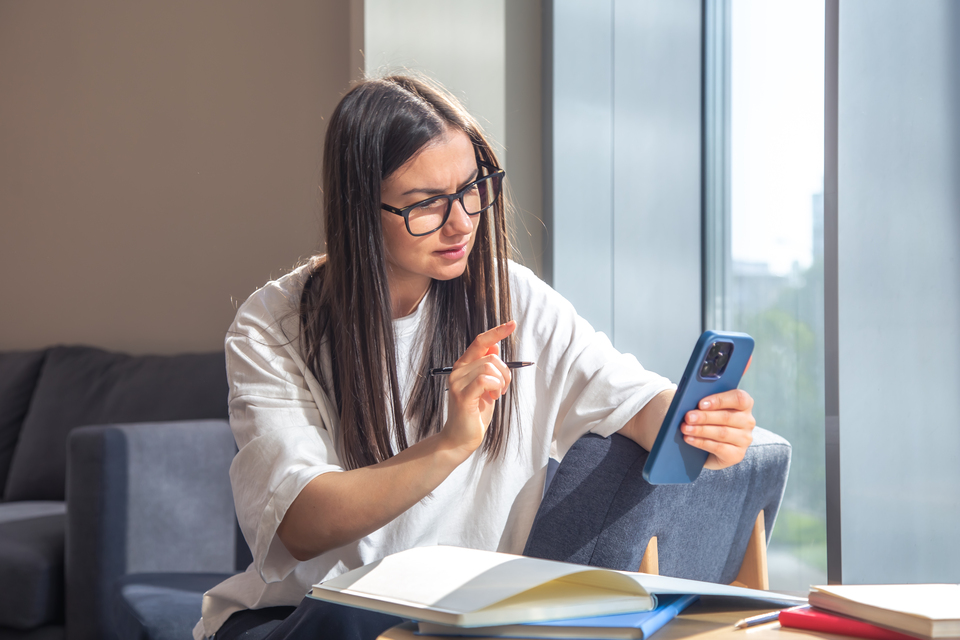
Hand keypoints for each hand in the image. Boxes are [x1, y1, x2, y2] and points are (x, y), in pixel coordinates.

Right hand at [441, 321, 515, 453]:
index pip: (481, 341)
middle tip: (503, 390)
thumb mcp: (486, 386)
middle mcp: (458, 371)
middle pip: (492, 357)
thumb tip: (494, 346)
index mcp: (464, 366)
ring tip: (496, 395)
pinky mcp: (462, 395)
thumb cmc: (474, 413)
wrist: (461, 438)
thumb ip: (488, 366)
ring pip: (490, 367)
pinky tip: (492, 398)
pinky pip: (485, 380)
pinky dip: (495, 387)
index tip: (513, 324)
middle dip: (506, 373)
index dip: (497, 331)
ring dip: (501, 382)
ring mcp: (458, 382)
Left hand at [681, 388, 755, 469]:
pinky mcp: (737, 454)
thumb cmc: (706, 421)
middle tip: (688, 417)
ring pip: (722, 433)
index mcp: (743, 404)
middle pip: (727, 417)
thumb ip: (702, 401)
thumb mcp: (705, 408)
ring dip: (701, 430)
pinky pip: (719, 448)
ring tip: (685, 428)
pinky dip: (701, 443)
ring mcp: (744, 439)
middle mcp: (747, 421)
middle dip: (704, 417)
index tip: (701, 404)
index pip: (739, 398)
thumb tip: (686, 397)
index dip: (720, 400)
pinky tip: (689, 439)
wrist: (708, 448)